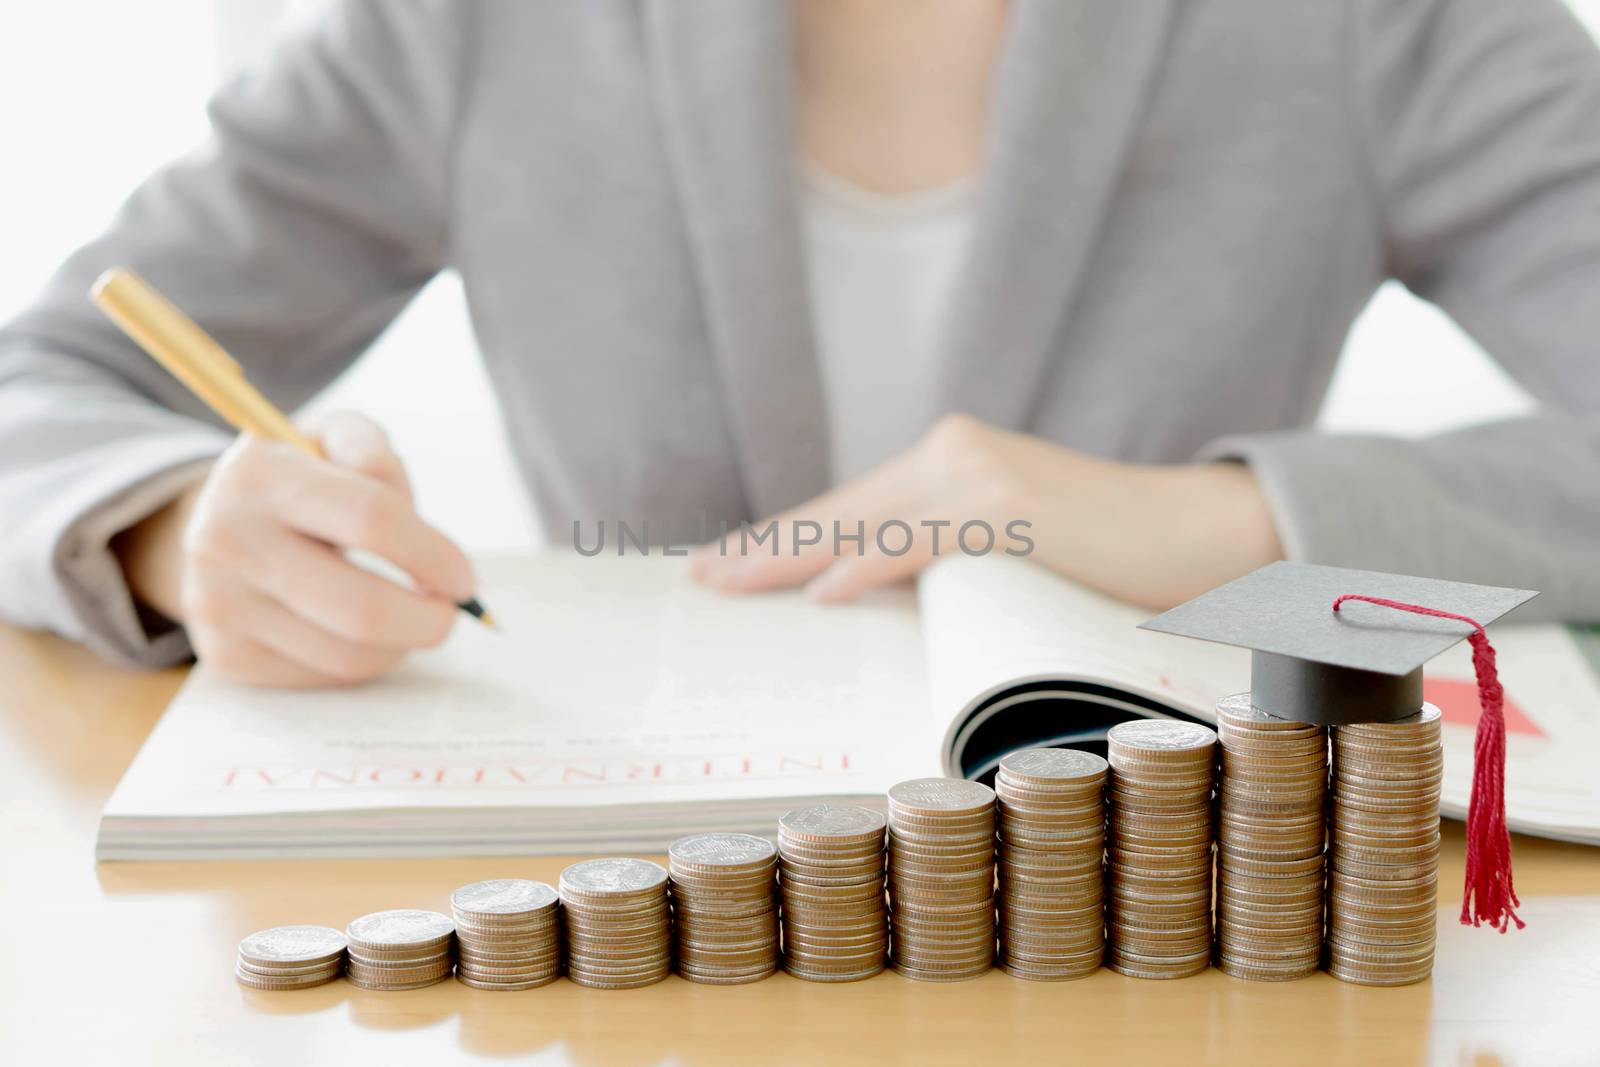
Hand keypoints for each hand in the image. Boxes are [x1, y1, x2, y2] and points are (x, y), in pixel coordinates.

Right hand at [113, 412, 475, 686]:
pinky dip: (362, 661)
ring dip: (401, 645)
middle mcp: (225, 541)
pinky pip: (323, 677)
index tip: (465, 578)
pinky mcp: (226, 657)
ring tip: (408, 618)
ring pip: (349, 655)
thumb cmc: (297, 480)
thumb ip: (374, 454)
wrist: (207, 525)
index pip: (372, 520)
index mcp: (259, 475)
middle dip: (428, 621)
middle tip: (451, 614)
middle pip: (362, 608)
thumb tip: (412, 516)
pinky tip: (362, 633)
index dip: (434, 555)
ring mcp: (220, 605)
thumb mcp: (331, 438)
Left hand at [689, 414, 1283, 607]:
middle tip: (700, 578)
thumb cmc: (1104, 559)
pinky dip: (873, 564)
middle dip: (767, 547)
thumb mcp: (1005, 553)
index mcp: (949, 464)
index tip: (725, 565)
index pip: (849, 508)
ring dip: (792, 557)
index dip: (784, 538)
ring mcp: (980, 476)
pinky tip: (825, 591)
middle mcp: (954, 455)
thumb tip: (865, 601)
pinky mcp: (1011, 508)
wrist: (1201, 534)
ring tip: (730, 585)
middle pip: (841, 509)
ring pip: (866, 522)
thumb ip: (942, 560)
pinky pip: (926, 541)